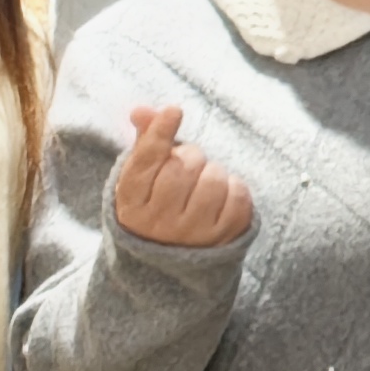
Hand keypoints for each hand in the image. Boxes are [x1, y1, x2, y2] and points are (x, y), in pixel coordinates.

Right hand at [105, 102, 254, 251]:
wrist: (176, 260)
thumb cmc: (158, 206)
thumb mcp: (143, 181)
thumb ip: (145, 144)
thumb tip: (141, 111)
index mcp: (131, 206)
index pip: (146, 162)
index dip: (160, 133)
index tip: (173, 110)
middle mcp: (159, 224)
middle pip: (183, 166)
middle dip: (190, 156)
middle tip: (186, 168)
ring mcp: (192, 234)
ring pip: (214, 179)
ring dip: (213, 172)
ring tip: (202, 185)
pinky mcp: (225, 237)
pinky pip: (238, 194)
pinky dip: (233, 188)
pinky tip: (220, 199)